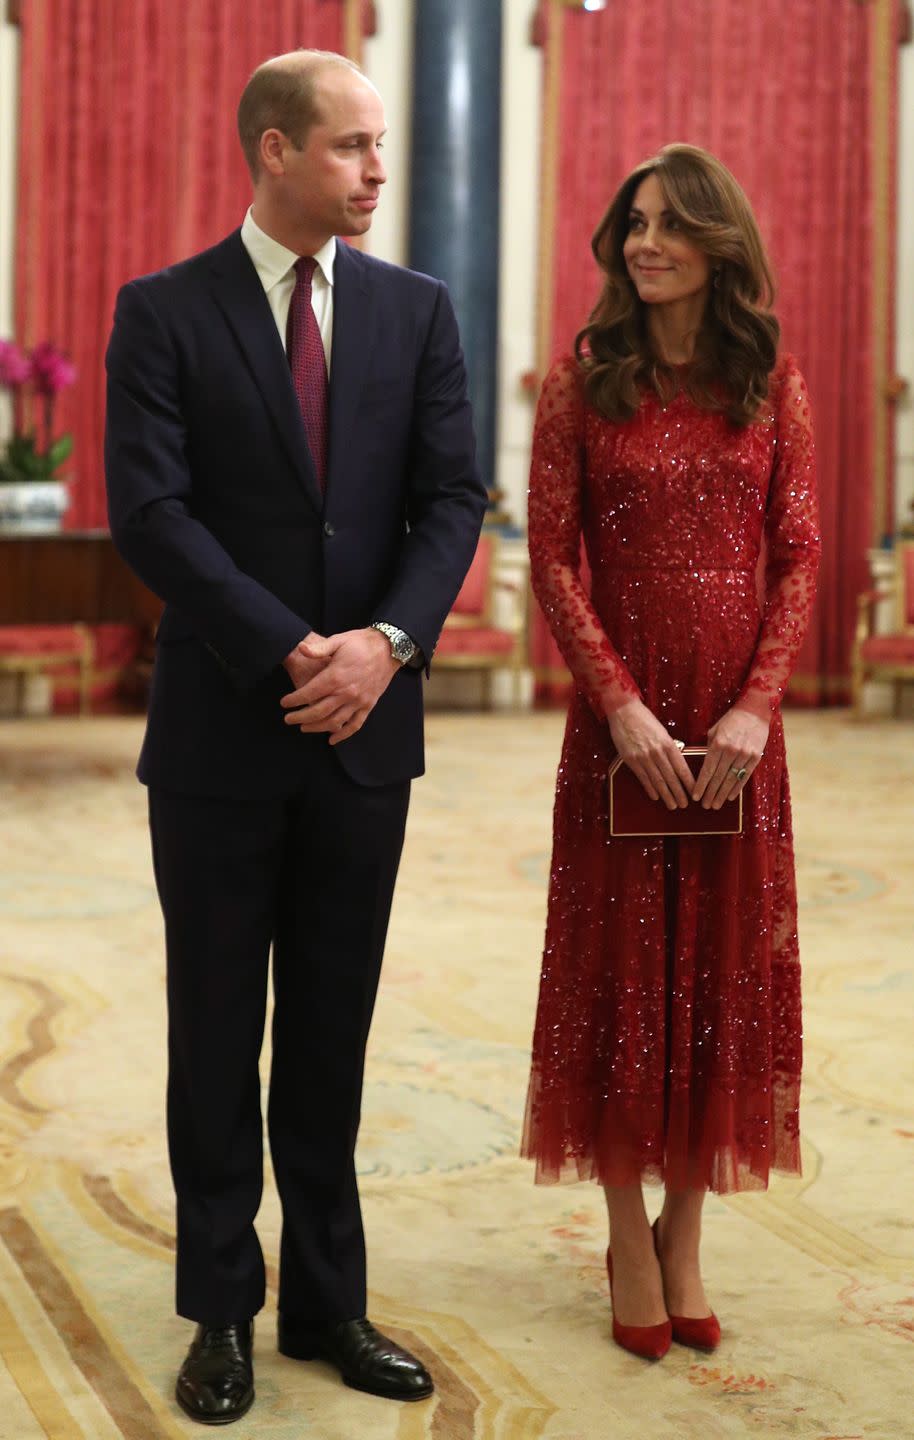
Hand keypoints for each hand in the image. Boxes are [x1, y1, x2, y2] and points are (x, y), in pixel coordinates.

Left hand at [280, 628, 399, 744]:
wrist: (389, 648)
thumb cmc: (361, 643)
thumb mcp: (338, 641)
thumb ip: (319, 648)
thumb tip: (300, 648)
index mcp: (335, 677)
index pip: (308, 694)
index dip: (294, 700)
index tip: (284, 703)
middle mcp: (346, 693)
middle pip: (318, 712)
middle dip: (300, 718)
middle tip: (288, 719)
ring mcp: (358, 701)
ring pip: (334, 722)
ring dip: (317, 728)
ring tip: (304, 728)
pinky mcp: (368, 705)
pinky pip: (355, 725)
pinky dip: (343, 735)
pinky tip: (332, 739)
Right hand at [607, 698, 693, 810]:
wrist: (624, 712)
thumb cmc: (645, 720)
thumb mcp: (663, 732)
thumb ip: (670, 748)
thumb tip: (676, 764)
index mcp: (668, 744)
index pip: (682, 768)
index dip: (689, 783)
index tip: (694, 793)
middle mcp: (657, 752)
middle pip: (671, 778)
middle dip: (679, 793)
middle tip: (684, 805)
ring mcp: (643, 757)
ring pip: (658, 781)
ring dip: (666, 795)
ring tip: (672, 805)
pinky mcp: (631, 760)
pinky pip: (643, 778)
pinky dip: (650, 789)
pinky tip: (656, 796)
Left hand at [692, 706, 768, 808]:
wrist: (755, 711)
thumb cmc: (731, 720)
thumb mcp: (715, 730)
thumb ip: (709, 748)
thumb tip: (704, 764)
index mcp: (718, 744)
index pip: (708, 769)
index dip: (701, 784)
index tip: (695, 796)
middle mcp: (731, 751)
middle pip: (718, 777)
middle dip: (710, 793)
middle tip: (705, 805)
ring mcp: (744, 755)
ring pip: (731, 779)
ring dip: (722, 794)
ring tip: (715, 804)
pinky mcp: (755, 757)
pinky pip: (744, 776)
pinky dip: (736, 788)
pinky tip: (730, 797)